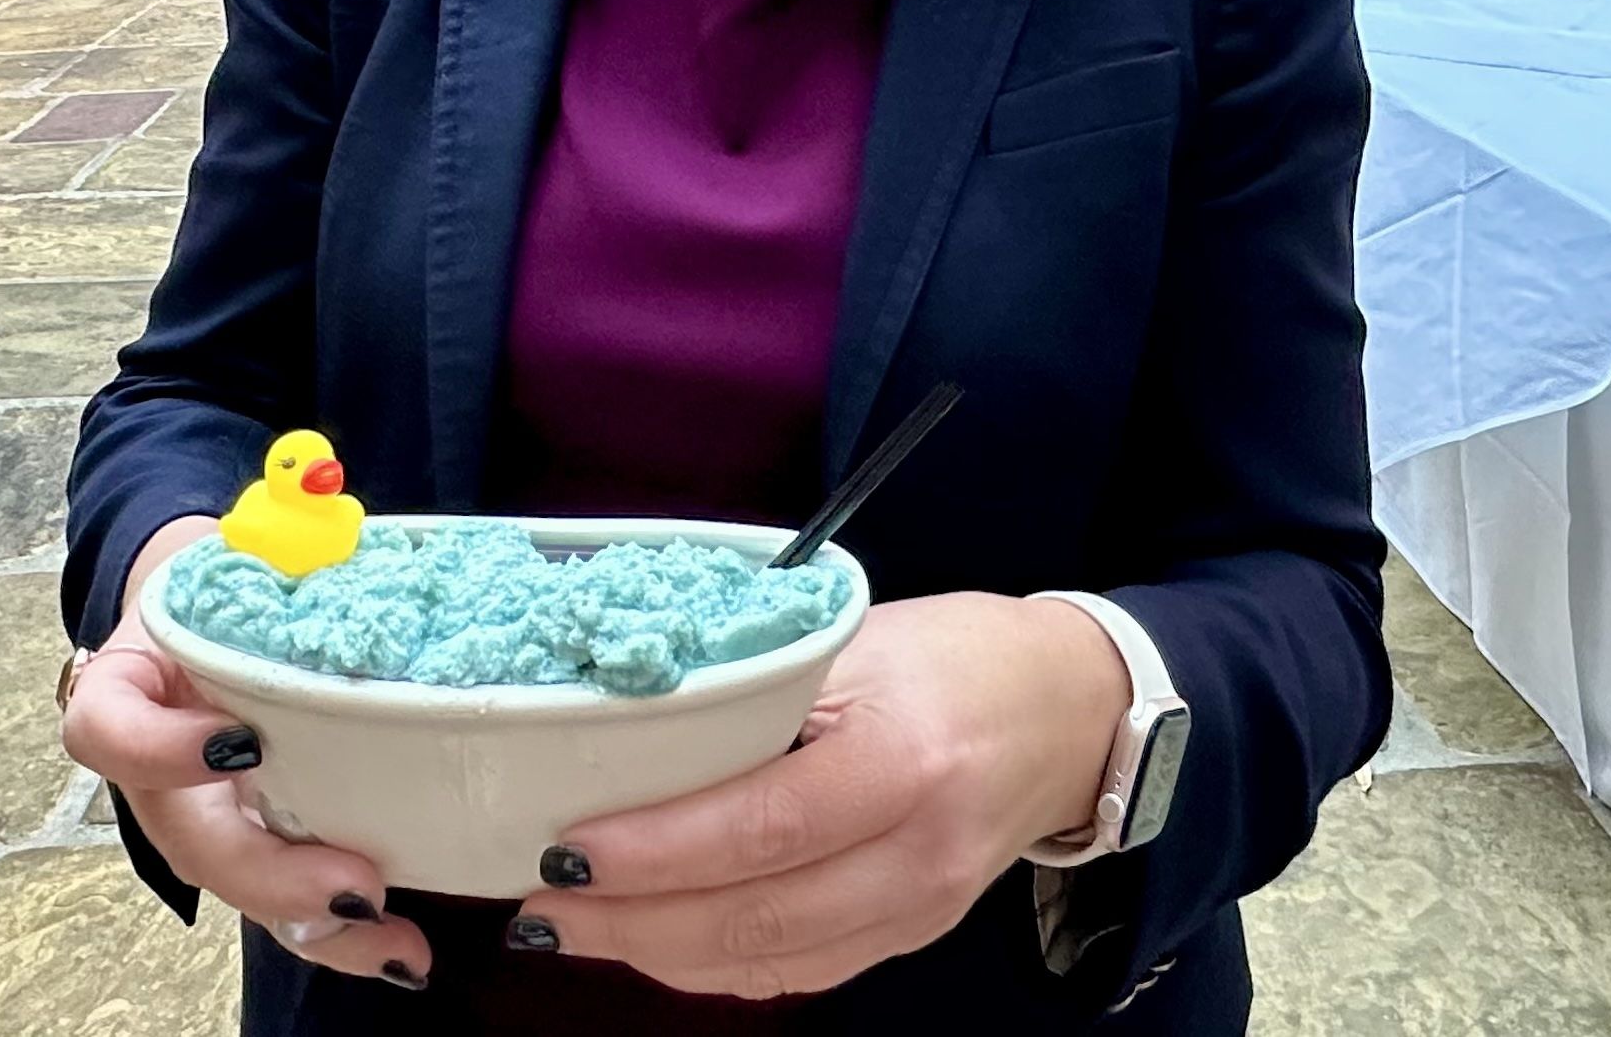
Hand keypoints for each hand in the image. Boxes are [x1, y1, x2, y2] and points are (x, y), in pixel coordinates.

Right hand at [57, 516, 434, 990]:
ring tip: (396, 942)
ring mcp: (205, 812)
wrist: (221, 589)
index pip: (107, 730)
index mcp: (132, 685)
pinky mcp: (261, 836)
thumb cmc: (232, 565)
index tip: (238, 743)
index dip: (160, 751)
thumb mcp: (237, 540)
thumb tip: (324, 487)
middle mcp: (157, 766)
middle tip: (352, 880)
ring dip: (319, 924)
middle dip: (268, 873)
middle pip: (188, 841)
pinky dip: (344, 931)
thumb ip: (272, 526)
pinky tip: (406, 953)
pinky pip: (290, 896)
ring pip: (242, 888)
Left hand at [508, 592, 1129, 998]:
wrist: (1069, 711)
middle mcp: (918, 852)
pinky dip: (715, 964)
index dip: (657, 851)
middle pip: (756, 917)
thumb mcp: (857, 638)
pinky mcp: (912, 935)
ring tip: (574, 927)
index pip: (764, 827)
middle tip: (542, 905)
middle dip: (632, 921)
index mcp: (903, 759)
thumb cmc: (954, 657)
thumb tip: (620, 715)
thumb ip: (755, 682)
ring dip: (658, 952)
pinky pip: (801, 972)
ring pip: (770, 961)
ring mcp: (921, 908)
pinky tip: (654, 940)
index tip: (564, 850)